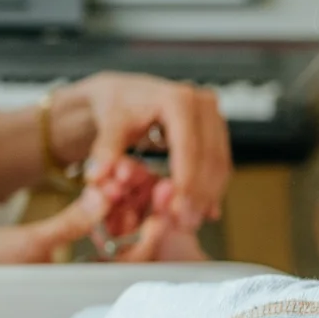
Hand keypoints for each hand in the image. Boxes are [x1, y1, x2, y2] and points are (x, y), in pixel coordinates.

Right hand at [0, 186, 204, 266]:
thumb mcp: (31, 241)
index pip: (131, 262)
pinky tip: (110, 186)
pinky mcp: (64, 253)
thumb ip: (71, 222)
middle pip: (131, 247)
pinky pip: (97, 232)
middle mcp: (85, 278)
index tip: (163, 204)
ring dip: (125, 208)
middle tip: (156, 181)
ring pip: (116, 238)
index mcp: (82, 285)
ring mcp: (77, 266)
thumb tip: (105, 198)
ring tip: (131, 176)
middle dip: (143, 215)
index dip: (151, 234)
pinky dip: (105, 211)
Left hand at [53, 72, 231, 224]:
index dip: (185, 181)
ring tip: (191, 221)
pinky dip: (212, 188)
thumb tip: (98, 175)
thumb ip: (105, 150)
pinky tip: (204, 211)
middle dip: (199, 194)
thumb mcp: (108, 125)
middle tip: (185, 222)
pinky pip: (220, 163)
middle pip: (210, 156)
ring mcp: (213, 116)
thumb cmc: (117, 106)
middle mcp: (202, 103)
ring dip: (209, 195)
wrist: (124, 95)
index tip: (177, 209)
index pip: (189, 147)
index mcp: (178, 99)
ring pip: (219, 162)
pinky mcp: (217, 130)